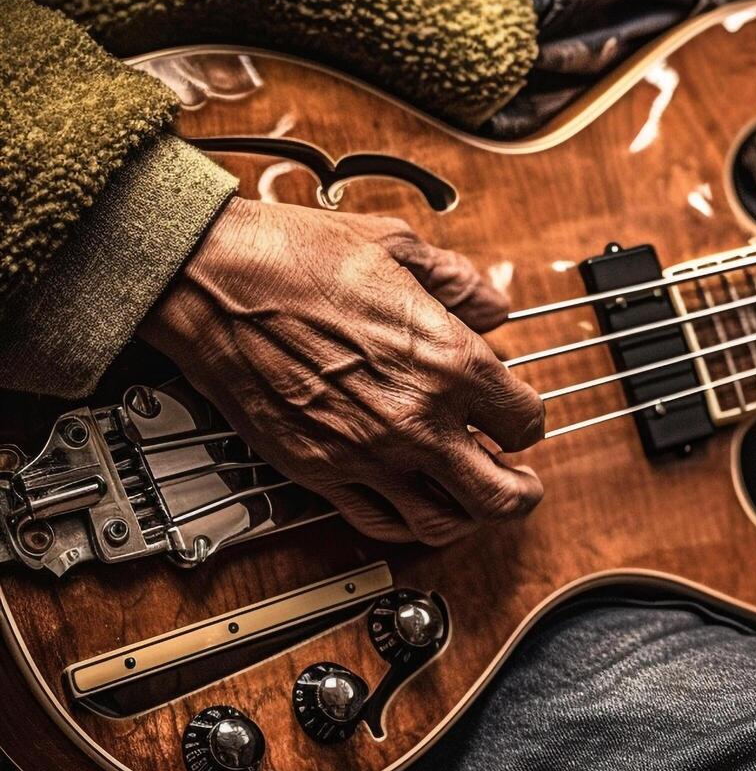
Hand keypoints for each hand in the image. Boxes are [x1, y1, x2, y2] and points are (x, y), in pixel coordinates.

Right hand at [140, 197, 544, 545]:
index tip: (518, 416)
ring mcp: (367, 453)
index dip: (528, 420)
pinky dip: (407, 522)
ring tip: (470, 497)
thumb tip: (491, 302)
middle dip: (521, 491)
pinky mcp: (319, 471)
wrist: (211, 280)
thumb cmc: (294, 257)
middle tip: (522, 483)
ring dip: (468, 514)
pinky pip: (379, 523)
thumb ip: (457, 281)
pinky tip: (412, 501)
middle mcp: (416, 419)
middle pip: (501, 494)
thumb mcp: (398, 247)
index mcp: (449, 362)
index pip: (526, 420)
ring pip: (444, 523)